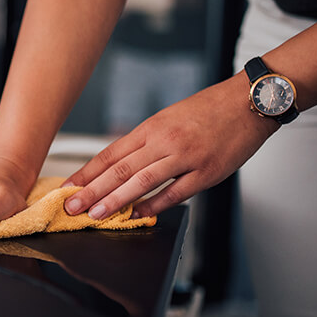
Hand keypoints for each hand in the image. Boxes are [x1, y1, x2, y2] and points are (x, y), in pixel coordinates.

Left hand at [61, 73, 278, 218]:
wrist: (249, 101)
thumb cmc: (208, 109)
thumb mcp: (168, 118)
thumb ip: (146, 142)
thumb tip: (120, 166)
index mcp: (151, 127)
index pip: (110, 153)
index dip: (86, 172)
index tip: (67, 186)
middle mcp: (163, 141)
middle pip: (119, 169)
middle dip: (91, 190)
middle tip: (71, 206)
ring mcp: (185, 157)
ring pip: (142, 181)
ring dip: (116, 200)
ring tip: (96, 215)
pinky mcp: (207, 172)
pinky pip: (176, 193)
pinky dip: (155, 206)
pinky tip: (139, 215)